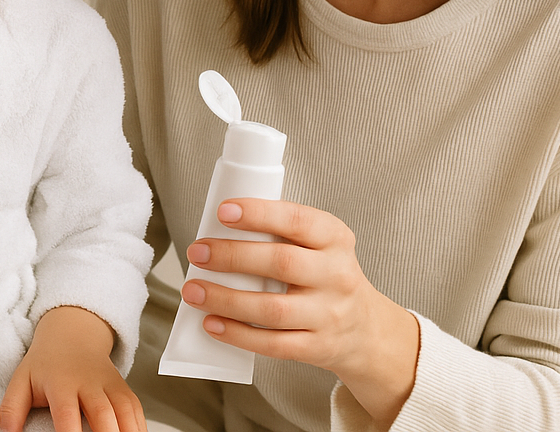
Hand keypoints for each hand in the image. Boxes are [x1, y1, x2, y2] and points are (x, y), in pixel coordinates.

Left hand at [0, 307, 143, 431]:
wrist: (72, 336)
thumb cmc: (45, 365)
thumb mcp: (21, 382)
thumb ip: (11, 411)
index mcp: (60, 383)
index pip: (66, 414)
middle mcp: (88, 384)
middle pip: (102, 414)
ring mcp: (109, 386)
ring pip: (125, 412)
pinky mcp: (124, 390)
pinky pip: (137, 411)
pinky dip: (138, 428)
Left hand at [181, 199, 419, 423]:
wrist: (366, 329)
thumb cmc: (326, 276)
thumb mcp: (320, 245)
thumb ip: (281, 234)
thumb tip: (218, 231)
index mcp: (335, 239)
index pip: (297, 220)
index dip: (259, 214)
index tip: (224, 211)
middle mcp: (337, 275)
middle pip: (281, 263)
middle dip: (232, 256)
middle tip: (197, 252)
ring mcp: (328, 315)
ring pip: (272, 309)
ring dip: (226, 299)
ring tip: (194, 291)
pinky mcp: (317, 347)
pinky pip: (272, 344)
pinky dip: (237, 334)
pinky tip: (211, 323)